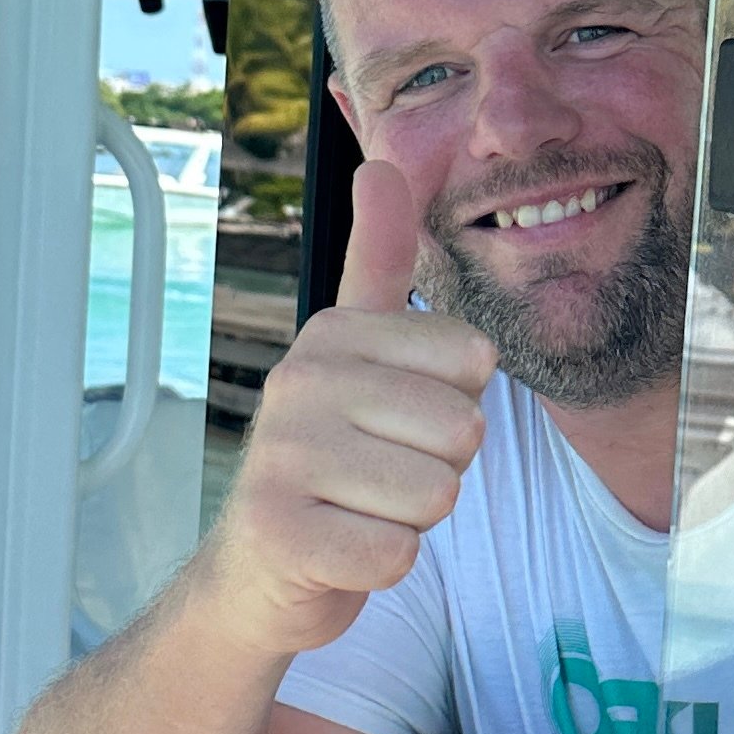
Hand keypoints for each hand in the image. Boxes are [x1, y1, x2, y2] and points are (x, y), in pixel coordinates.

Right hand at [207, 160, 494, 657]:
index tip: (398, 421)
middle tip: (379, 476)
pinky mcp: (282, 534)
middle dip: (440, 468)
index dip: (455, 404)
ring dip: (411, 518)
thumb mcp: (356, 353)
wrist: (261, 571)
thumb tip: (383, 162)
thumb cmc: (331, 462)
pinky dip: (384, 564)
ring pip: (437, 494)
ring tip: (359, 509)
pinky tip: (342, 549)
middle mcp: (297, 382)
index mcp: (331, 334)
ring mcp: (282, 457)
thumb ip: (377, 260)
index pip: (472, 358)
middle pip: (463, 429)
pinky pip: (398, 553)